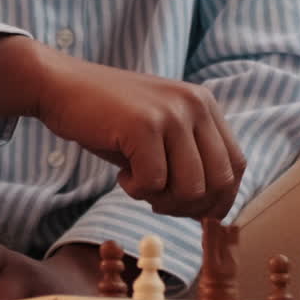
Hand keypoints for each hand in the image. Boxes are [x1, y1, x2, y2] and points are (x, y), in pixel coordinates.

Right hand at [0, 37, 245, 219]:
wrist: (63, 87)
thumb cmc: (111, 119)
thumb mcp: (162, 132)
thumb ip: (190, 159)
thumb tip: (216, 211)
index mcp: (204, 104)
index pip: (236, 165)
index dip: (220, 198)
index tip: (194, 212)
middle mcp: (195, 104)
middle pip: (218, 182)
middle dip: (189, 206)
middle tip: (157, 198)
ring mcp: (170, 113)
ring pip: (190, 188)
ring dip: (162, 199)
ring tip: (138, 181)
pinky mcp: (143, 125)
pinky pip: (154, 183)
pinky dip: (137, 190)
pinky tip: (121, 172)